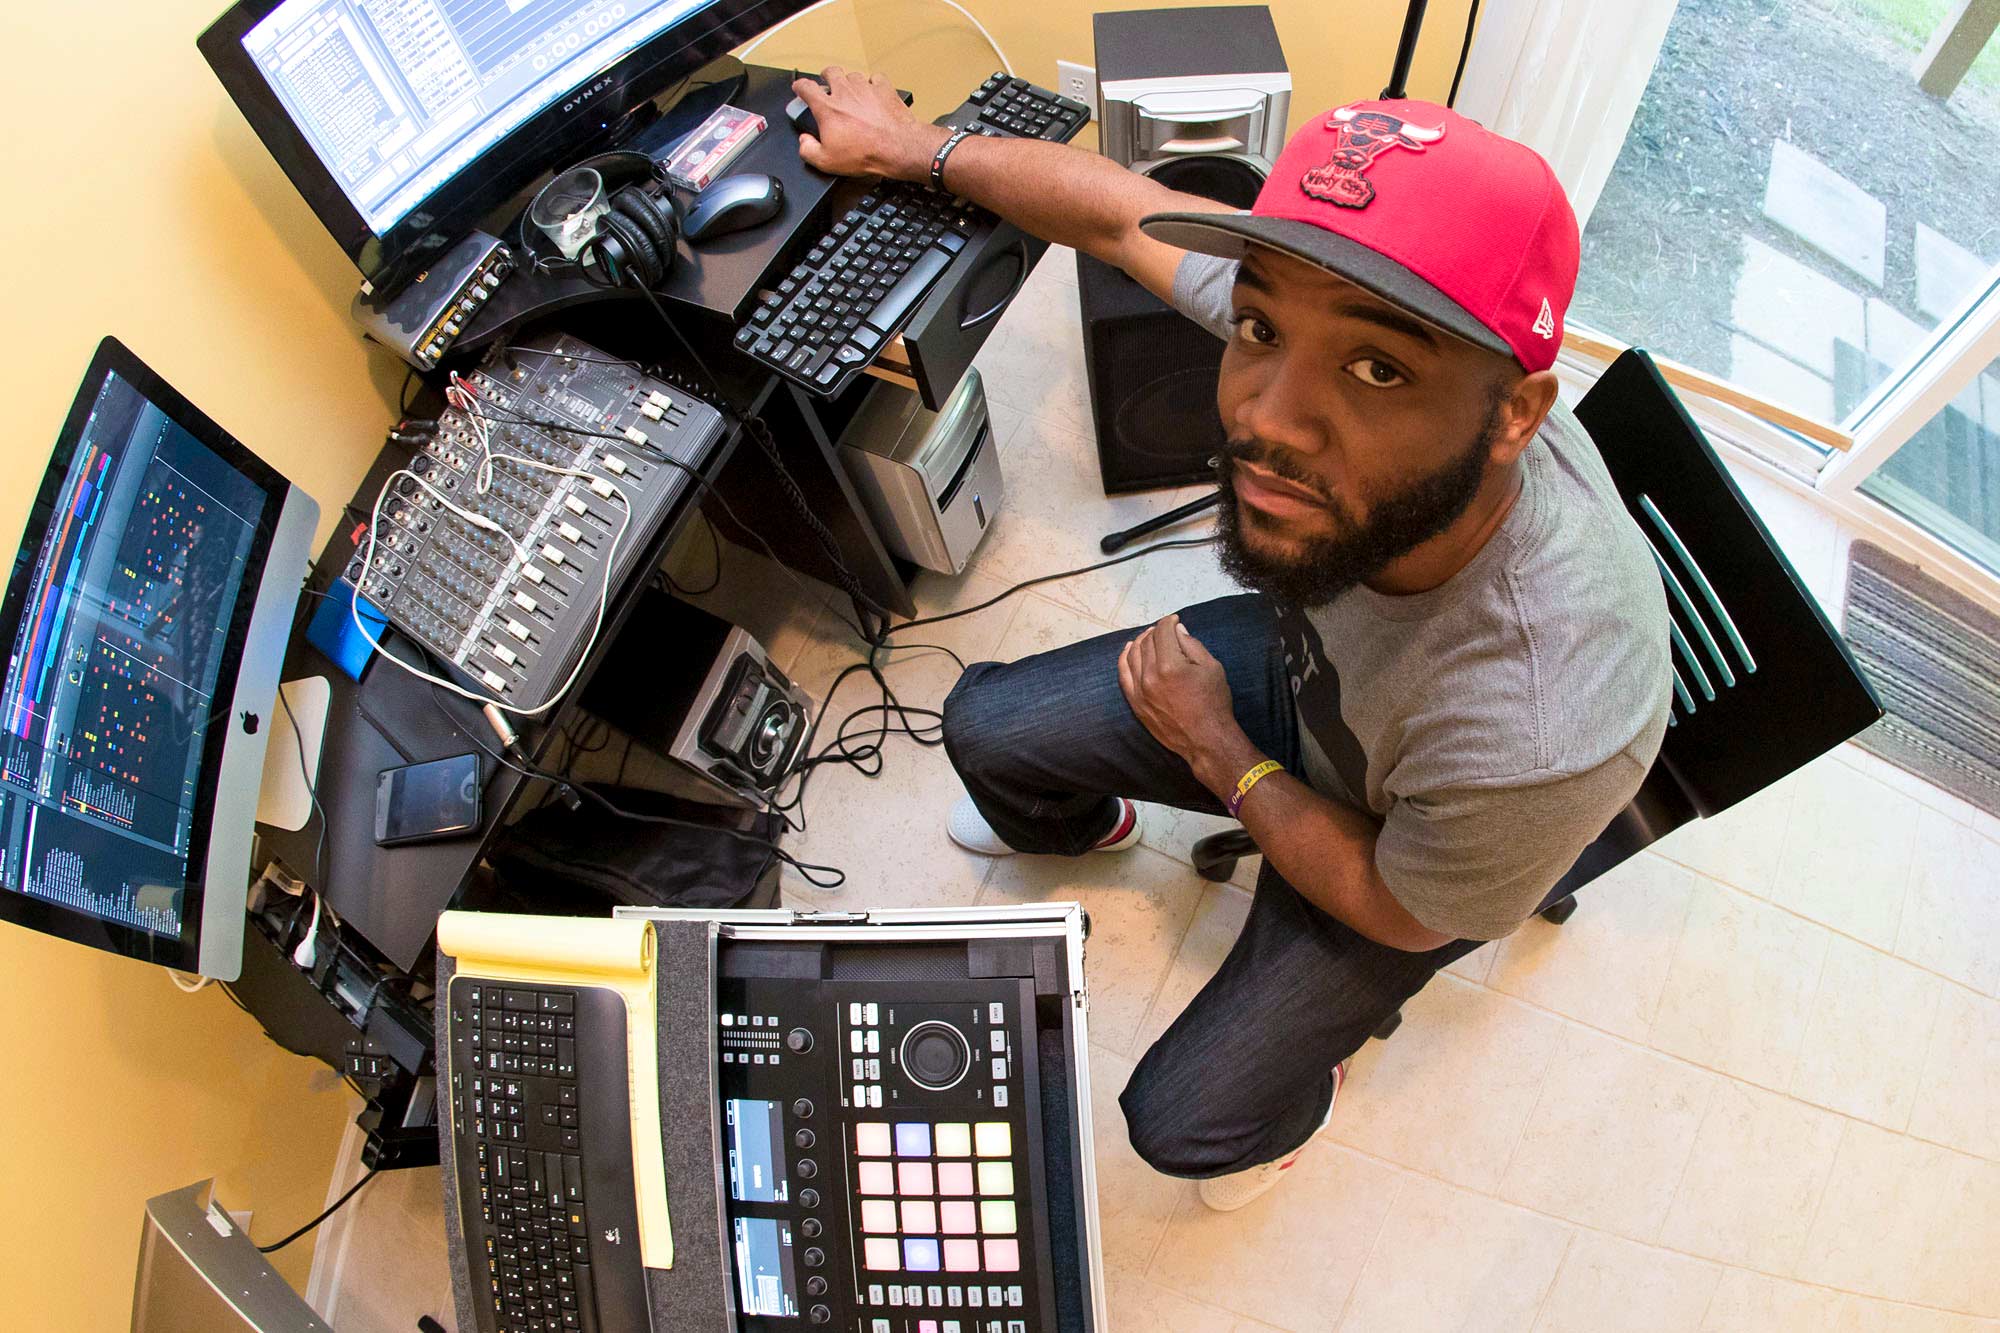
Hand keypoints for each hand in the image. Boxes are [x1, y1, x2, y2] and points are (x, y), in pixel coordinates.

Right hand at [792, 66, 948, 180]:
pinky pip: (876, 79)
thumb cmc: (865, 153)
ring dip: (851, 82)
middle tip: (828, 84)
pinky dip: (873, 84)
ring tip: (853, 93)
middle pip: (831, 72)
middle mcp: (845, 92)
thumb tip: (804, 142)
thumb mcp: (827, 161)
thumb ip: (809, 150)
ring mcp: (865, 88)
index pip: (806, 87)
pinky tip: (874, 94)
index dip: (800, 86)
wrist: (896, 147)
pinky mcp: (884, 89)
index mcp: (828, 108)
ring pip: (853, 75)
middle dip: (827, 76)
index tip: (799, 88)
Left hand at [1117, 614, 1240, 765]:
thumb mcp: (1211, 667)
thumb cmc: (1214, 702)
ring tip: (1150, 637)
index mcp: (1170, 665)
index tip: (1174, 620)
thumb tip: (1176, 629)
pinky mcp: (1135, 703)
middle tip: (1166, 630)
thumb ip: (1191, 644)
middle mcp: (1150, 676)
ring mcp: (1139, 691)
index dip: (1168, 622)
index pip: (1162, 632)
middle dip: (1157, 631)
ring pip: (1133, 655)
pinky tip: (1130, 650)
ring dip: (1141, 641)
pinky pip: (1123, 674)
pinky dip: (1125, 658)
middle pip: (1147, 642)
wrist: (1206, 739)